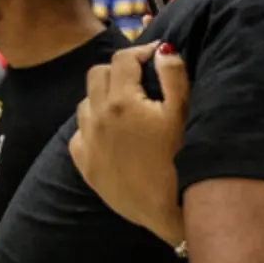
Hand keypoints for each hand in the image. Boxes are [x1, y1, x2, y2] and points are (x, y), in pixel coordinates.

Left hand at [70, 41, 188, 245]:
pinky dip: (92, 127)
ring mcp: (87, 143)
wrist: (169, 212)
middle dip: (119, 70)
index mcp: (122, 101)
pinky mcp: (85, 166)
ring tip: (126, 106)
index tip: (157, 56)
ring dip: (102, 96)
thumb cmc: (183, 161)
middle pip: (98, 74)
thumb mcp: (184, 114)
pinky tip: (110, 135)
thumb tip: (163, 50)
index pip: (123, 59)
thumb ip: (173, 76)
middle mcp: (97, 118)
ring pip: (85, 103)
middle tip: (142, 79)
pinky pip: (78, 134)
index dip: (142, 51)